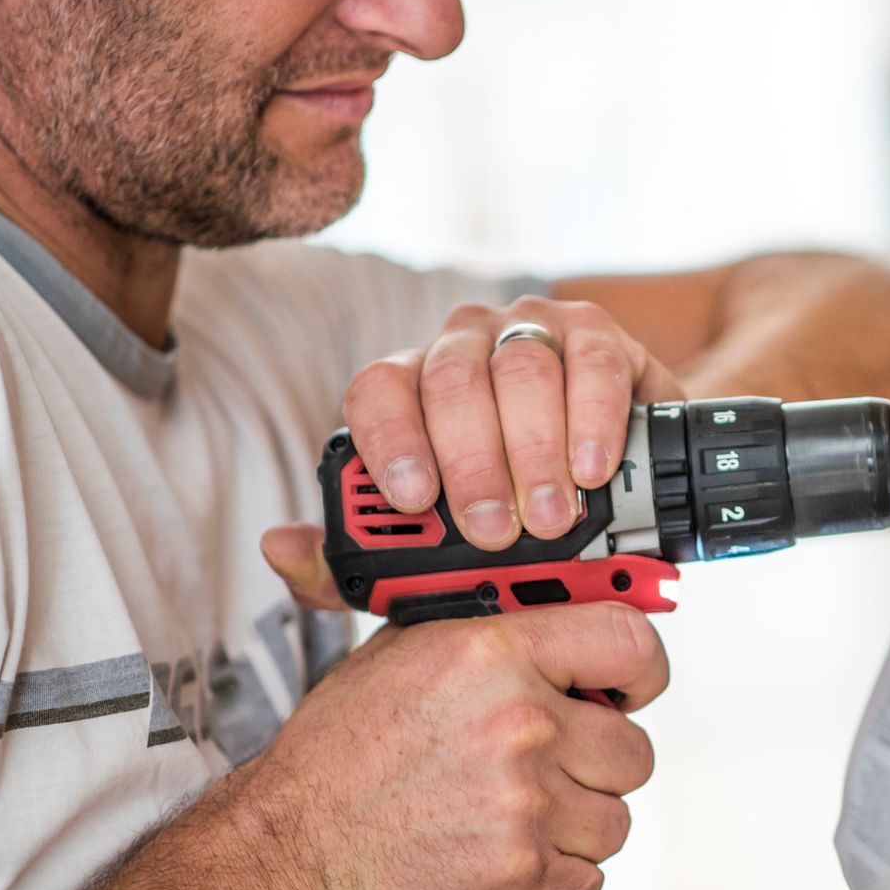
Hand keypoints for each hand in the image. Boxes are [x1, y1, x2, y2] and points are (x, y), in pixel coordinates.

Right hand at [243, 604, 666, 889]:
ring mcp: (524, 807)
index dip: (642, 668)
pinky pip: (590, 879)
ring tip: (516, 813)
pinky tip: (509, 855)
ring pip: (615, 819)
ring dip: (577, 823)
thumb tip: (533, 593)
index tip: (632, 685)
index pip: (630, 641)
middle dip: (598, 760)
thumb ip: (478, 621)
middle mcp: (519, 726)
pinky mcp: (520, 879)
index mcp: (493, 656)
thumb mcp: (396, 650)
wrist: (290, 855)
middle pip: (632, 747)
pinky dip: (559, 879)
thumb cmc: (336, 759)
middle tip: (552, 764)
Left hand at [342, 297, 685, 549]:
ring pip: (520, 370)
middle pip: (451, 383)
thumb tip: (279, 547)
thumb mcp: (432, 545)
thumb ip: (351, 558)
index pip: (378, 390)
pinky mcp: (595, 334)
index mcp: (410, 386)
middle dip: (473, 463)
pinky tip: (591, 467)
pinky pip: (591, 362)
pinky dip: (592, 418)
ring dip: (535, 450)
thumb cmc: (508, 510)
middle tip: (494, 531)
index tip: (413, 500)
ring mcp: (528, 331)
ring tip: (550, 517)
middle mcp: (461, 347)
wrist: (609, 485)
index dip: (390, 441)